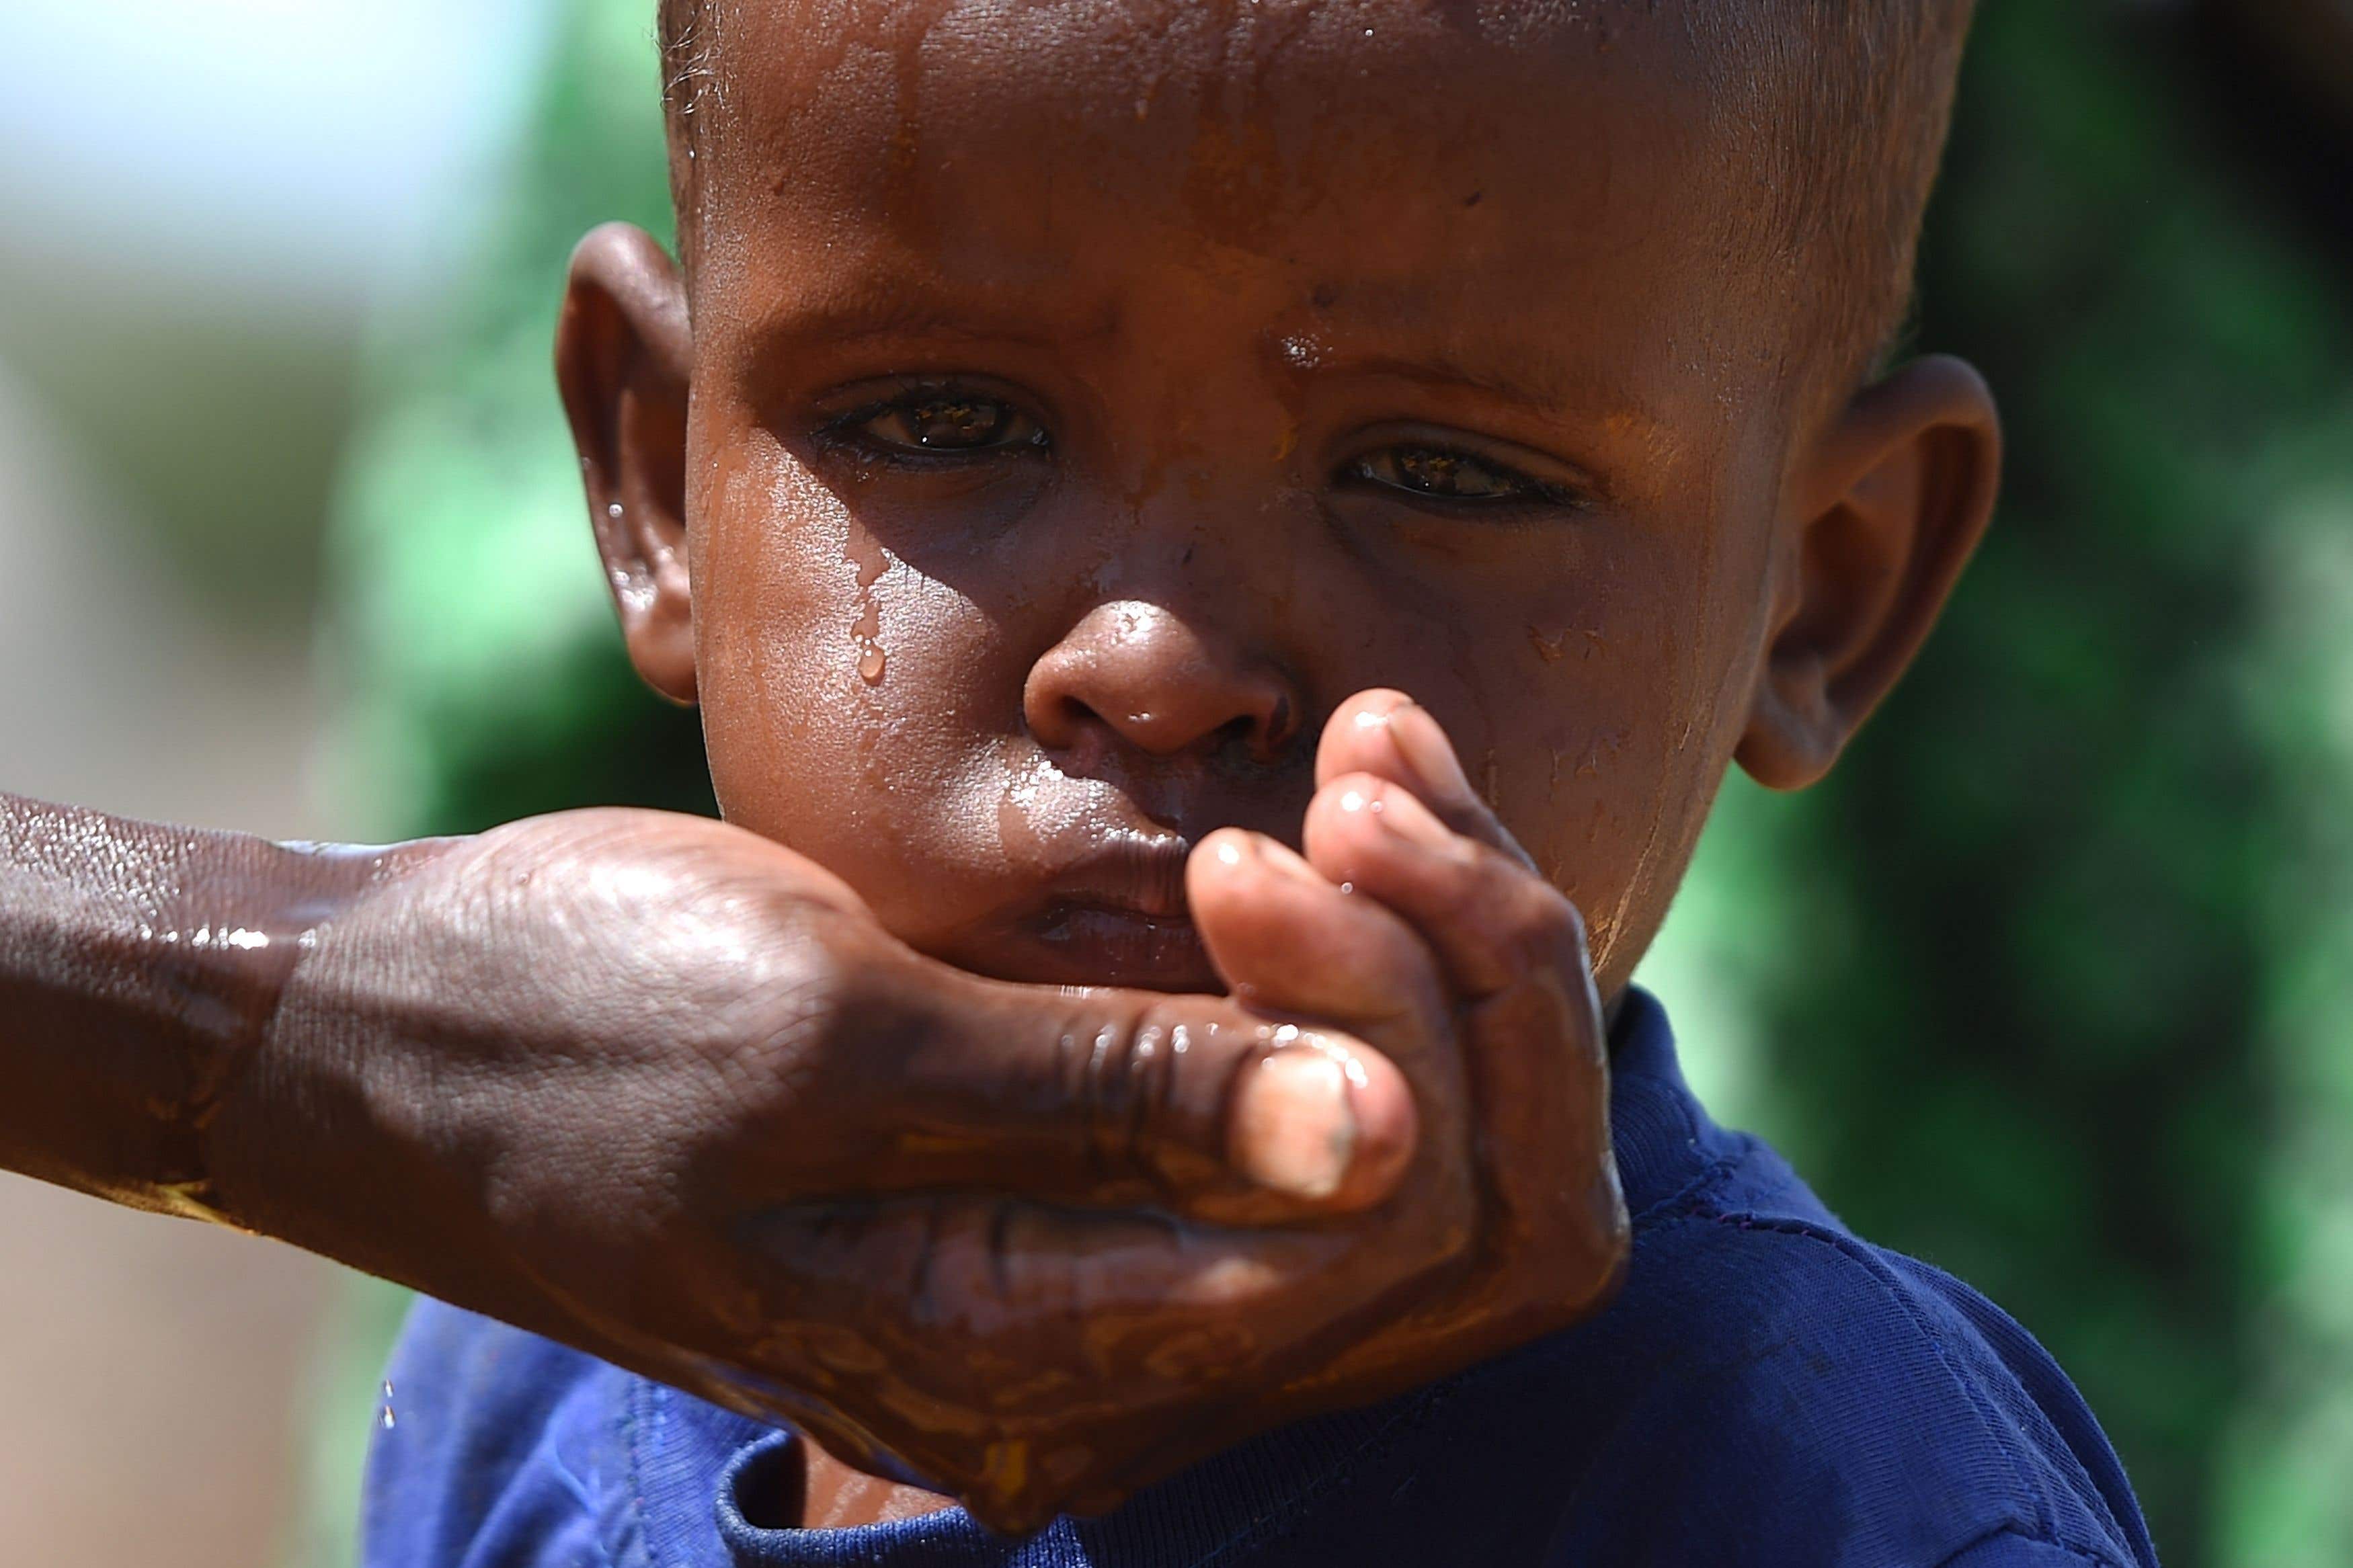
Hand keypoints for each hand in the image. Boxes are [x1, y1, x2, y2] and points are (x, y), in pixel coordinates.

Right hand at [192, 808, 1450, 1529]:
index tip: (1316, 816)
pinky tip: (1309, 817)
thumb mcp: (831, 1036)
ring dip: (1408, 954)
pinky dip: (1324, 966)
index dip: (1410, 1020)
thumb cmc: (572, 1018)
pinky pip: (1277, 1113)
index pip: (1379, 1240)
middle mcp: (1089, 1367)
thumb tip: (1382, 1140)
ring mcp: (1081, 1285)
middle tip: (1370, 761)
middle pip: (1421, 1216)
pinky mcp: (1060, 1190)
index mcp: (1030, 1366)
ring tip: (1359, 756)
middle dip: (1453, 980)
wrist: (392, 1035)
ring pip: (1376, 1158)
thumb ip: (1108, 1097)